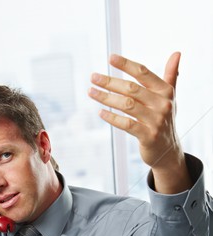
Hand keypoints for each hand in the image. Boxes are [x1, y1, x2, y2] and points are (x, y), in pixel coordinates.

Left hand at [88, 53, 191, 193]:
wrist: (168, 150)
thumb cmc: (164, 120)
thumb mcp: (169, 97)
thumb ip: (171, 75)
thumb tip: (176, 53)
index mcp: (166, 91)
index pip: (143, 73)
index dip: (126, 64)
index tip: (110, 58)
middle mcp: (162, 104)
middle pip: (131, 89)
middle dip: (110, 82)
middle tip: (93, 77)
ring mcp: (156, 121)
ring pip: (127, 105)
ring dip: (107, 98)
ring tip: (91, 92)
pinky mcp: (148, 136)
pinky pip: (127, 124)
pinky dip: (112, 118)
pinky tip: (100, 112)